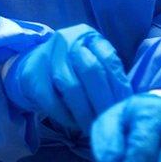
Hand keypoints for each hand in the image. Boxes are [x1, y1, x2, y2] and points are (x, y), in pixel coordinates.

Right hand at [3, 24, 131, 131]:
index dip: (119, 87)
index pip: (109, 60)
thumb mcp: (92, 59)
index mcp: (87, 35)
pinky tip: (75, 123)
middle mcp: (67, 40)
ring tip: (93, 127)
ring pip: (72, 87)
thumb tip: (127, 100)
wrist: (36, 63)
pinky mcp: (33, 75)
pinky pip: (52, 100)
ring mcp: (47, 56)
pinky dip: (66, 115)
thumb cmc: (72, 65)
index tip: (124, 107)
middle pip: (91, 71)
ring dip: (85, 112)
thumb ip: (110, 73)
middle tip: (109, 120)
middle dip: (103, 101)